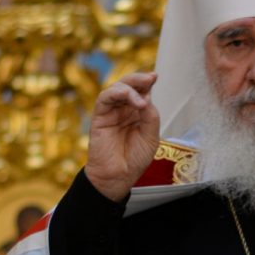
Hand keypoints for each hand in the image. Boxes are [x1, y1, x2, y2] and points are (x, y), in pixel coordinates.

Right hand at [85, 71, 159, 202]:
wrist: (118, 177)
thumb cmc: (134, 159)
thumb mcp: (150, 137)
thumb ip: (150, 116)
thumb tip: (147, 97)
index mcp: (137, 112)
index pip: (141, 90)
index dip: (147, 81)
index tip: (155, 77)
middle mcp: (124, 109)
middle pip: (129, 85)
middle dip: (139, 79)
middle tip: (150, 78)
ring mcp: (111, 112)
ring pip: (117, 87)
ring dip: (130, 87)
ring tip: (141, 100)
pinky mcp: (99, 116)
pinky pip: (104, 98)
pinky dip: (116, 93)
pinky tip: (128, 97)